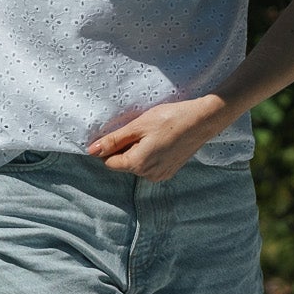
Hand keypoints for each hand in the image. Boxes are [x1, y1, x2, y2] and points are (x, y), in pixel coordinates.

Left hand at [87, 95, 227, 181]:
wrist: (202, 120)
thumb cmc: (170, 119)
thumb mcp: (138, 125)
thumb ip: (114, 140)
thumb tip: (91, 151)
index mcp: (138, 164)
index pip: (109, 162)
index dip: (110, 146)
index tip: (122, 131)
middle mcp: (148, 175)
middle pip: (124, 164)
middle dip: (126, 148)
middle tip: (140, 129)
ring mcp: (161, 175)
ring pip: (137, 164)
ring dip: (138, 151)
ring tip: (153, 133)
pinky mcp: (169, 171)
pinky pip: (150, 165)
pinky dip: (150, 154)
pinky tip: (161, 140)